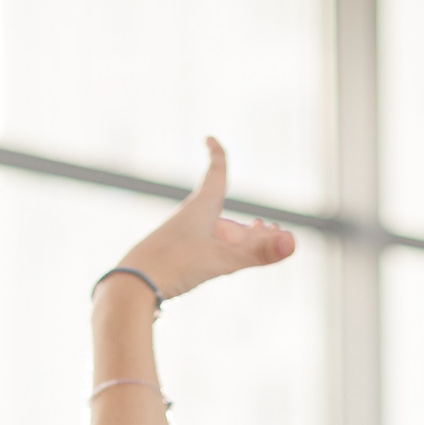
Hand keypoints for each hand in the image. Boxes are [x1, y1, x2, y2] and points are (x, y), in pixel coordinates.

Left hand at [110, 137, 295, 303]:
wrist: (131, 286)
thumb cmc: (173, 265)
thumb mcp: (221, 260)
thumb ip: (258, 253)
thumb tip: (292, 243)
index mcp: (200, 209)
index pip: (215, 175)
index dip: (216, 156)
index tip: (208, 138)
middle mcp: (191, 221)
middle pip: (226, 217)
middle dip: (250, 226)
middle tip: (271, 229)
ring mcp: (183, 242)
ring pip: (218, 237)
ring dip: (240, 240)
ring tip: (258, 242)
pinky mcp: (175, 261)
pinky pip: (205, 252)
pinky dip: (223, 253)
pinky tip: (220, 262)